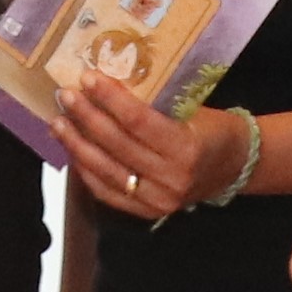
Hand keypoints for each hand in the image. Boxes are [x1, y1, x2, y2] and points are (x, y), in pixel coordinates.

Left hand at [61, 75, 219, 224]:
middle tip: (65, 96)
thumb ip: (154, 103)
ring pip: (105, 170)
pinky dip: (86, 170)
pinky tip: (72, 149)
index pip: (138, 121)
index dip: (109, 99)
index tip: (88, 78)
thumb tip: (106, 83)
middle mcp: (171, 179)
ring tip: (58, 122)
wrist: (233, 166)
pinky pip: (106, 191)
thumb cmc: (212, 130)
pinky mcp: (146, 212)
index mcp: (187, 149)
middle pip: (117, 145)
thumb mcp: (192, 109)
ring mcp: (157, 201)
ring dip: (77, 144)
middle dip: (86, 118)